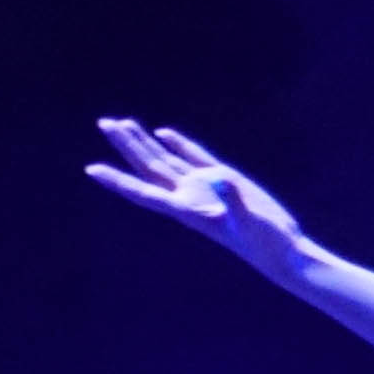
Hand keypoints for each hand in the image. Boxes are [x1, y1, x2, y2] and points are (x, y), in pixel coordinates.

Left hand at [80, 118, 326, 286]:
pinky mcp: (223, 179)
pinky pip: (194, 157)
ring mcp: (203, 187)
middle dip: (126, 146)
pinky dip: (178, 144)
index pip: (144, 191)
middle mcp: (188, 196)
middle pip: (149, 167)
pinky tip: (163, 133)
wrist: (281, 250)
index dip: (118, 181)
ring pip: (165, 160)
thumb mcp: (249, 222)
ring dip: (144, 143)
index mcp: (187, 209)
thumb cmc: (263, 242)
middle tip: (104, 123)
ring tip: (123, 123)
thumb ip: (233, 200)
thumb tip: (220, 176)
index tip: (92, 170)